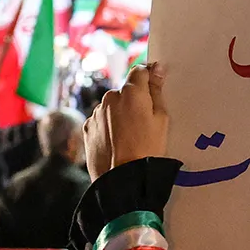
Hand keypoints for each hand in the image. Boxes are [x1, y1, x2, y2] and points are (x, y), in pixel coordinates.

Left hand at [85, 64, 170, 180]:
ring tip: (130, 137)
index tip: (154, 84)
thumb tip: (156, 69)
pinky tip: (118, 143)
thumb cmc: (147, 150)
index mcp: (131, 92)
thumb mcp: (161, 120)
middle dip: (134, 101)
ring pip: (112, 106)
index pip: (139, 71)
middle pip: (125, 91)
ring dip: (120, 114)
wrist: (124, 179)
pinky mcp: (88, 127)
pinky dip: (109, 127)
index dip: (148, 76)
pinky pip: (101, 121)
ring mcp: (97, 113)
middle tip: (144, 122)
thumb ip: (157, 91)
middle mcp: (110, 97)